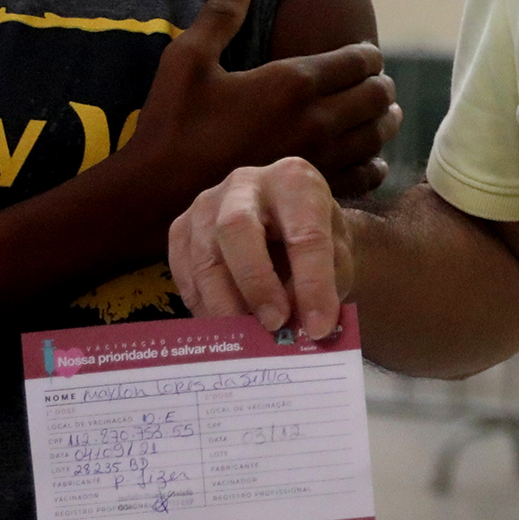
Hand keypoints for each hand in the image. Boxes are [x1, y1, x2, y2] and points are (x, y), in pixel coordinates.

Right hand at [124, 0, 400, 208]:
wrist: (158, 195)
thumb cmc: (171, 125)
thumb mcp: (186, 60)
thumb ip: (219, 17)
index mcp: (291, 82)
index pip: (357, 60)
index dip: (369, 55)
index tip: (367, 55)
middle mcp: (315, 120)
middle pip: (375, 97)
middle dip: (381, 85)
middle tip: (379, 83)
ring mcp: (318, 159)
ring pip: (376, 137)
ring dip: (384, 122)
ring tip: (383, 115)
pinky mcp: (311, 192)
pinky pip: (364, 178)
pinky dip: (374, 165)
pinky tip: (371, 160)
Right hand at [172, 156, 352, 339]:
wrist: (289, 226)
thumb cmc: (316, 244)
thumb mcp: (336, 259)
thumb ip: (323, 287)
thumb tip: (299, 328)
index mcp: (296, 181)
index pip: (305, 233)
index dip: (312, 284)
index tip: (319, 326)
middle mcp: (245, 183)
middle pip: (236, 228)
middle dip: (255, 284)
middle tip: (274, 325)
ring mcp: (206, 204)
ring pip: (204, 255)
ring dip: (224, 304)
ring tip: (247, 338)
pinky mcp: (182, 228)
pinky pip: (184, 271)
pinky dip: (203, 306)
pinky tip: (224, 327)